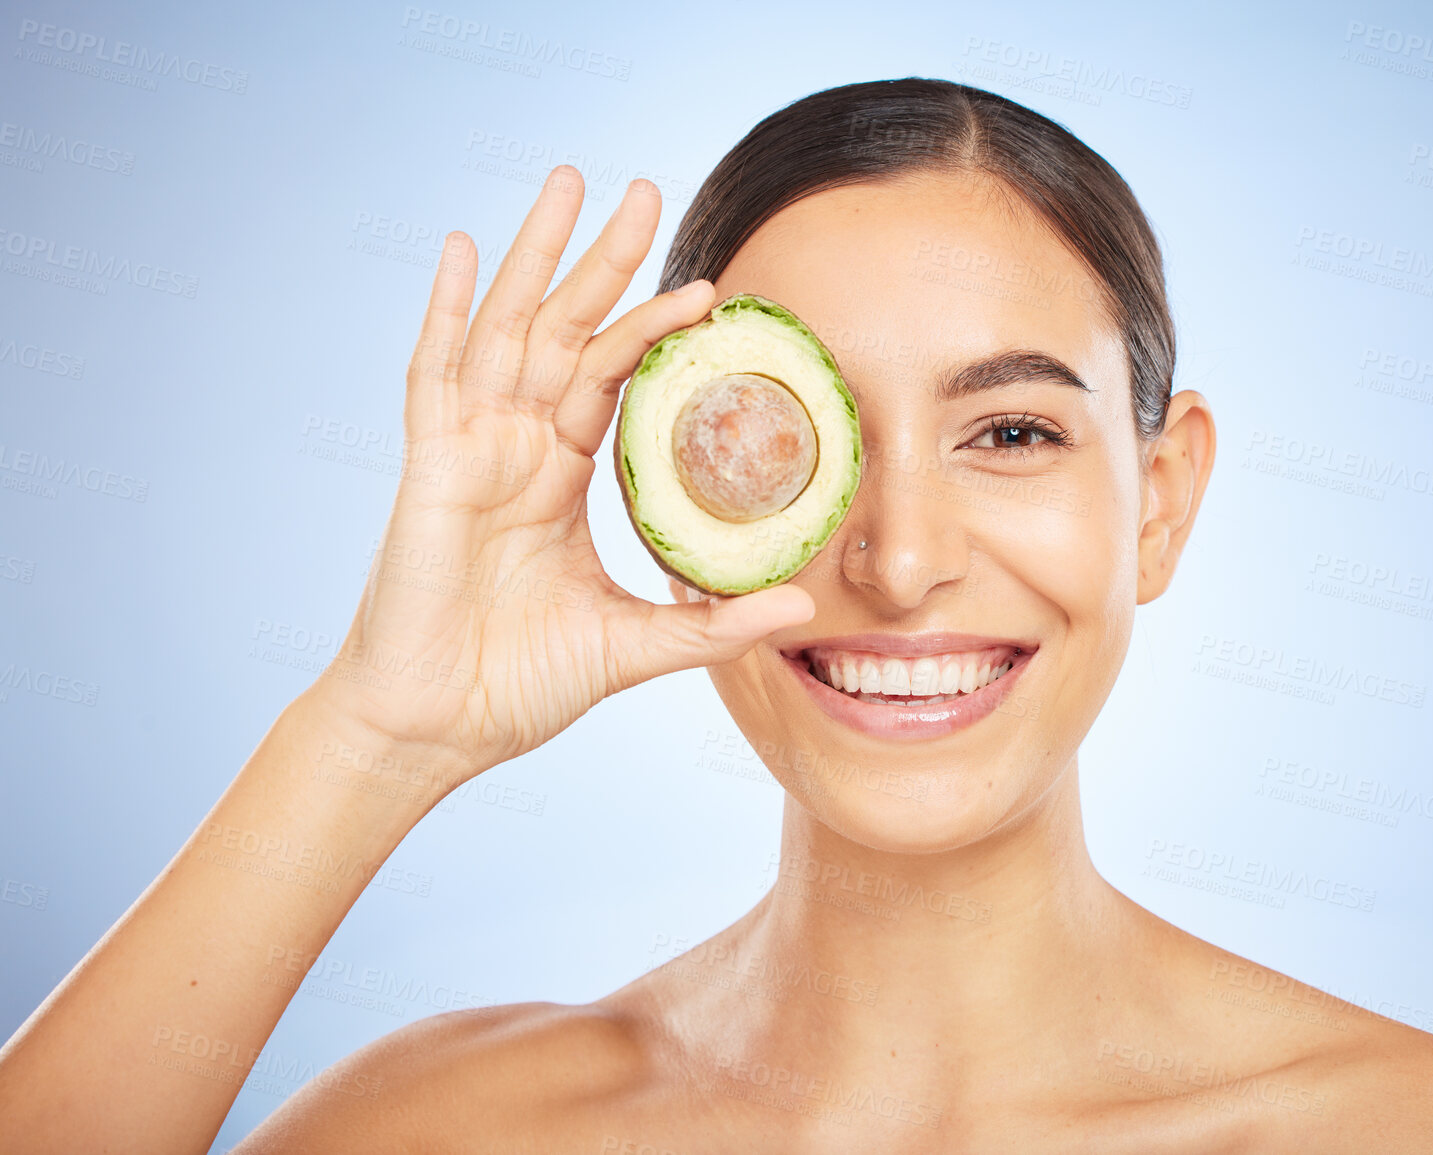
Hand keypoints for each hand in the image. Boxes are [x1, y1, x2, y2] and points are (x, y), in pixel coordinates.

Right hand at [310, 168, 813, 778]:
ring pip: (508, 329)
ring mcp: (469, 451)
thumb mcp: (633, 645)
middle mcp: (515, 448)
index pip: (613, 377)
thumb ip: (711, 624)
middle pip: (565, 330)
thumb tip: (802, 608)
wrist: (436, 728)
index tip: (710, 291)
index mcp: (557, 476)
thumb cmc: (517, 684)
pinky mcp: (429, 468)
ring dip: (539, 254)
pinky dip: (449, 310)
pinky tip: (467, 248)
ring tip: (570, 181)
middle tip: (644, 189)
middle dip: (603, 259)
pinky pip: (434, 373)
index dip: (654, 330)